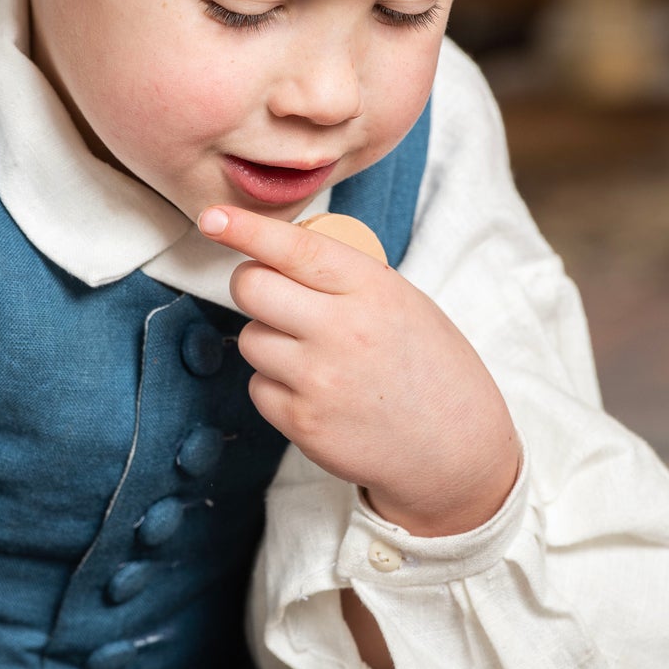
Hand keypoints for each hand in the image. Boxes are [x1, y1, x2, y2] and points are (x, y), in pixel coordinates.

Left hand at [199, 204, 519, 535]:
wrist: (455, 449)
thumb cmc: (430, 368)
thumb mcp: (404, 303)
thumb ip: (344, 280)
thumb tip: (276, 258)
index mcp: (372, 289)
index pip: (294, 248)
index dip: (246, 229)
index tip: (213, 219)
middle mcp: (342, 330)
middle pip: (250, 288)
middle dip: (252, 286)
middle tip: (275, 297)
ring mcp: (318, 380)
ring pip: (250, 339)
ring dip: (268, 341)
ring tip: (314, 357)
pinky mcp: (302, 423)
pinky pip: (258, 388)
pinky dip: (276, 387)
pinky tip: (317, 394)